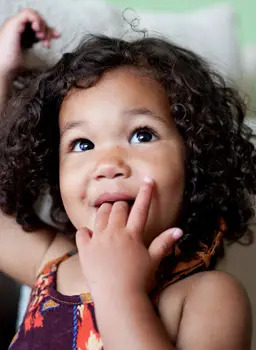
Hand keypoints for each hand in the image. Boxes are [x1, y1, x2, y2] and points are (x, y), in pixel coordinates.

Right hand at [0, 8, 59, 75]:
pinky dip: (36, 20)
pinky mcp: (14, 24)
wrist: (4, 68)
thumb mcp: (31, 53)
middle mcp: (17, 26)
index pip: (37, 25)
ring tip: (42, 37)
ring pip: (33, 14)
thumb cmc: (14, 65)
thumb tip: (51, 41)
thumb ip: (39, 44)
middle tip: (47, 43)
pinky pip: (28, 14)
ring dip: (42, 25)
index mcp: (20, 32)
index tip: (57, 36)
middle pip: (36, 19)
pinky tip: (38, 31)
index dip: (48, 29)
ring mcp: (14, 24)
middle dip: (46, 29)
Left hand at [76, 177, 182, 298]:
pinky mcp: (85, 249)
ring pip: (100, 215)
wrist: (117, 298)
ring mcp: (98, 239)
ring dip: (105, 212)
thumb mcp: (153, 261)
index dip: (146, 193)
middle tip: (124, 211)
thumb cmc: (139, 280)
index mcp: (132, 234)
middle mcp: (115, 232)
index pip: (141, 208)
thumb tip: (179, 230)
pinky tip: (90, 235)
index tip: (148, 181)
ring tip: (108, 216)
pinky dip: (86, 231)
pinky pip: (82, 232)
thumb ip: (164, 243)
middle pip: (117, 208)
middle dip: (122, 206)